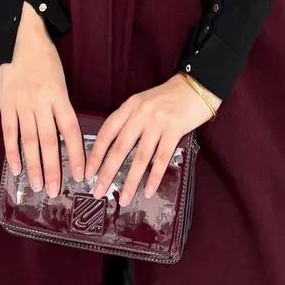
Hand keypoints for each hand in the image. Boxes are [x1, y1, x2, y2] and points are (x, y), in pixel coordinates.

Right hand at [0, 3, 84, 195]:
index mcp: (59, 96)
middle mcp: (41, 101)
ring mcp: (21, 102)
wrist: (25, 38)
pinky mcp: (5, 102)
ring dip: (33, 164)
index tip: (81, 174)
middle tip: (54, 190)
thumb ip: (61, 109)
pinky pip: (9, 131)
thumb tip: (66, 141)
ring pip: (29, 139)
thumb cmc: (47, 62)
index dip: (76, 153)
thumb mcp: (61, 82)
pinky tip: (17, 168)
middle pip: (49, 139)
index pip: (71, 130)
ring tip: (36, 185)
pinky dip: (12, 151)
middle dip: (53, 167)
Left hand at [84, 74, 220, 207]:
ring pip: (140, 157)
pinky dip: (155, 177)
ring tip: (124, 198)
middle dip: (107, 172)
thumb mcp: (143, 102)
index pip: (107, 132)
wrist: (196, 86)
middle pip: (120, 148)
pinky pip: (162, 158)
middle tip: (98, 191)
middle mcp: (140, 114)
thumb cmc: (169, 97)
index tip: (88, 172)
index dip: (96, 153)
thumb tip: (116, 150)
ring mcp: (157, 122)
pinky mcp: (174, 130)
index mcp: (129, 106)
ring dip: (131, 181)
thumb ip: (130, 120)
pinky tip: (148, 191)